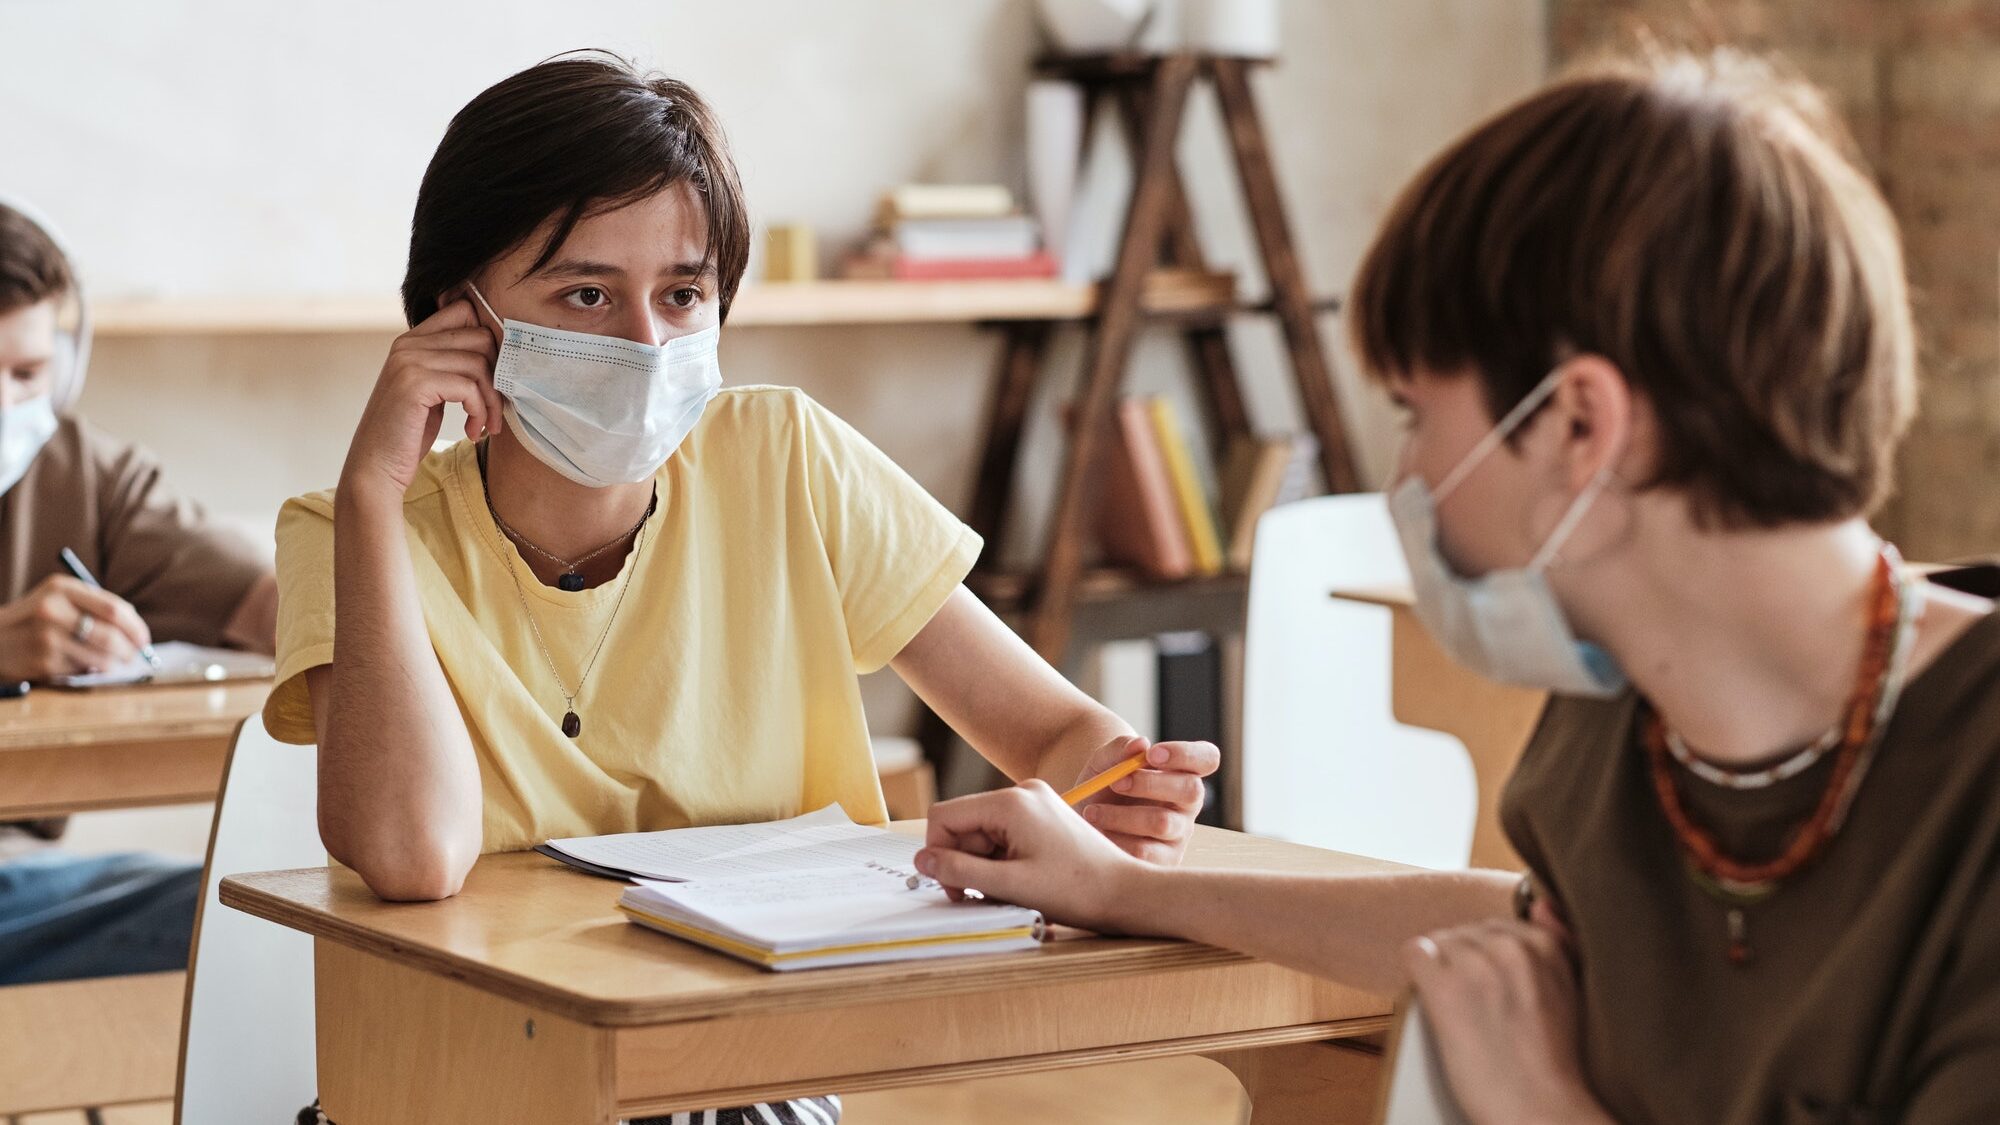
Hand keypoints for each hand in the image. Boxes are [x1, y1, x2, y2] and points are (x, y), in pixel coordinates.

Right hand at [0, 575, 151, 680]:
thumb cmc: (36, 618)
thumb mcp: (58, 598)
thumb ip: (95, 605)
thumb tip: (137, 630)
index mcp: (60, 588)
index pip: (113, 609)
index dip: (136, 627)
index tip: (143, 638)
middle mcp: (52, 611)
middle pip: (111, 635)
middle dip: (131, 649)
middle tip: (135, 655)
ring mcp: (46, 638)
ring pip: (101, 658)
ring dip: (116, 664)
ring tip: (116, 662)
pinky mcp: (43, 663)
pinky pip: (83, 671)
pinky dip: (92, 671)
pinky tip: (85, 665)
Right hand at [340, 297, 503, 501]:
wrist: (375, 468)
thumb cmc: (408, 434)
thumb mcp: (432, 392)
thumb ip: (452, 366)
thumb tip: (501, 352)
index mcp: (412, 340)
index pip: (465, 310)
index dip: (491, 341)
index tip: (493, 377)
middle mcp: (408, 344)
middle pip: (481, 337)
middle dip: (498, 375)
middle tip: (493, 409)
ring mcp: (409, 361)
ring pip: (480, 364)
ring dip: (491, 400)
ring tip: (485, 424)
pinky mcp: (414, 383)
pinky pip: (469, 386)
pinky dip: (480, 411)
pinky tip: (472, 430)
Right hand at [914, 780, 1149, 934]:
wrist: (1126, 893)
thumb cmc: (1077, 890)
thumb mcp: (1010, 885)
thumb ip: (959, 871)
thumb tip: (922, 861)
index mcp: (1011, 802)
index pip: (944, 817)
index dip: (937, 853)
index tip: (953, 888)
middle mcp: (1021, 793)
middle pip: (964, 825)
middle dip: (965, 863)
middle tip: (983, 896)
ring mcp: (1034, 804)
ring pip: (982, 834)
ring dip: (984, 866)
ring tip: (1010, 891)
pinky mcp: (1042, 818)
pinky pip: (1003, 837)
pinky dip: (1001, 862)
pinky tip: (1021, 883)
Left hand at [1072, 734, 1218, 865]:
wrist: (1083, 821)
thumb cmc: (1103, 788)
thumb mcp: (1103, 762)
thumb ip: (1120, 749)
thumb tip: (1140, 744)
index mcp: (1182, 772)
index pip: (1207, 758)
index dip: (1185, 754)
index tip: (1151, 753)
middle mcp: (1187, 804)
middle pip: (1191, 790)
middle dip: (1150, 784)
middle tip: (1116, 782)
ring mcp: (1179, 834)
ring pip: (1163, 823)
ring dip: (1122, 816)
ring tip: (1092, 811)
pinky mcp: (1165, 860)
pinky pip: (1145, 852)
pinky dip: (1116, 841)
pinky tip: (1099, 834)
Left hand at [1403, 912, 1611, 1124]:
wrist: (1540, 1109)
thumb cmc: (1555, 1064)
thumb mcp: (1573, 993)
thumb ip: (1557, 942)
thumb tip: (1541, 902)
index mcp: (1546, 947)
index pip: (1496, 927)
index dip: (1488, 961)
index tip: (1493, 993)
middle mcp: (1512, 947)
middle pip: (1465, 933)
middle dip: (1463, 964)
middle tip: (1475, 1007)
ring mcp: (1476, 964)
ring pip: (1439, 943)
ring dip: (1440, 973)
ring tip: (1460, 1012)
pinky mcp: (1444, 987)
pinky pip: (1414, 953)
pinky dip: (1416, 975)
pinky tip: (1433, 1001)